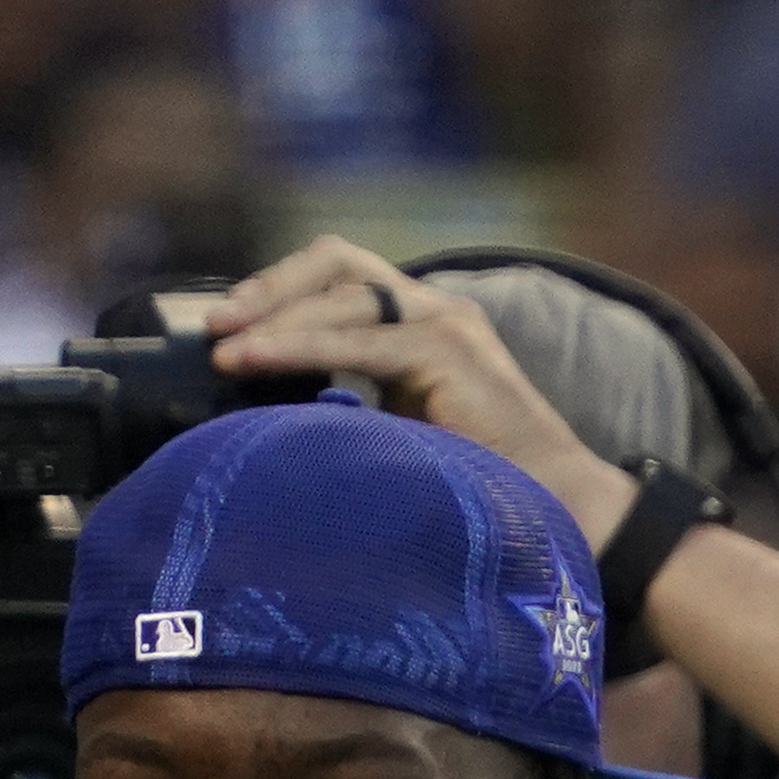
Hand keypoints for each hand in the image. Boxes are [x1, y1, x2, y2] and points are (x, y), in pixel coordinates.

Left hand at [205, 237, 635, 547]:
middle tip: (215, 325)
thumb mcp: (403, 436)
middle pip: (338, 261)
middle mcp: (438, 312)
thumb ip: (355, 409)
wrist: (563, 516)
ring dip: (274, 315)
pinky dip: (298, 344)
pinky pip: (358, 335)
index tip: (229, 328)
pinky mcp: (449, 352)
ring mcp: (447, 325)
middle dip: (269, 287)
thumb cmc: (485, 492)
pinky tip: (255, 360)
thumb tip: (273, 416)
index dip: (282, 290)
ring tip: (223, 348)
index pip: (343, 278)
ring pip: (344, 292)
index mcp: (427, 327)